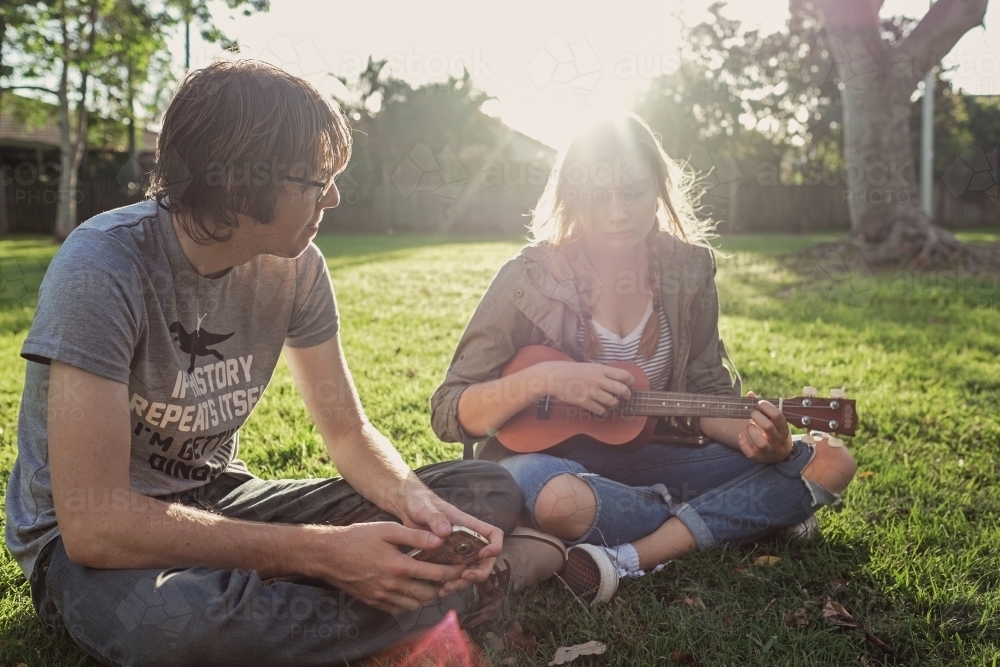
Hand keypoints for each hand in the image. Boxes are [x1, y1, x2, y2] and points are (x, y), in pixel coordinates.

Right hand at [310, 522, 468, 613]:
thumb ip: (416, 535)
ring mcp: (384, 597)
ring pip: (417, 604)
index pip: (436, 573)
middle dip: (445, 586)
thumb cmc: (358, 537)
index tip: (465, 567)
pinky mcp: (376, 603)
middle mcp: (394, 586)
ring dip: (429, 595)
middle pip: (430, 593)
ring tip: (435, 582)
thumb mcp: (388, 529)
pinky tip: (413, 590)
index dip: (454, 571)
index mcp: (400, 566)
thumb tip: (441, 538)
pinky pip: (400, 609)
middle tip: (452, 576)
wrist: (328, 555)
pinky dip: (411, 602)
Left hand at [397, 476, 504, 595]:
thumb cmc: (420, 502)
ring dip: (464, 582)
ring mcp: (458, 551)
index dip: (495, 546)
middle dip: (480, 572)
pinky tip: (440, 589)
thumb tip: (445, 532)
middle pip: (486, 559)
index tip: (483, 554)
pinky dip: (451, 584)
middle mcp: (467, 539)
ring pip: (471, 570)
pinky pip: (455, 575)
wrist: (407, 508)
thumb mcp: (425, 507)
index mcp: (468, 524)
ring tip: (448, 587)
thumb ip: (435, 517)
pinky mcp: (446, 560)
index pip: (493, 535)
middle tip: (465, 576)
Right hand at [537, 361, 634, 416]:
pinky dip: (602, 411)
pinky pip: (600, 410)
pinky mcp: (584, 401)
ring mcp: (591, 391)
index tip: (629, 385)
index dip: (630, 381)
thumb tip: (617, 378)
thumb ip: (603, 372)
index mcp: (600, 370)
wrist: (555, 376)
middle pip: (622, 390)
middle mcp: (598, 380)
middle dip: (627, 395)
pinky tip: (600, 409)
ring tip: (612, 403)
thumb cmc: (572, 371)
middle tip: (626, 397)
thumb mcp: (589, 366)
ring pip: (613, 401)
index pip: (624, 375)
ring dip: (615, 404)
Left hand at [736, 391, 793, 462]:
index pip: (778, 416)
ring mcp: (769, 451)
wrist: (780, 454)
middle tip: (752, 414)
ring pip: (761, 443)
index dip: (766, 407)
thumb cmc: (775, 432)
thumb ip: (763, 408)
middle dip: (757, 417)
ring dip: (752, 431)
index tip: (758, 404)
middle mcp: (778, 441)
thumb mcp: (775, 421)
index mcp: (783, 429)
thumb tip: (750, 394)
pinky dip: (743, 444)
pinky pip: (751, 454)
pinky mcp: (759, 458)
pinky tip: (740, 435)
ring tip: (749, 425)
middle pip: (768, 427)